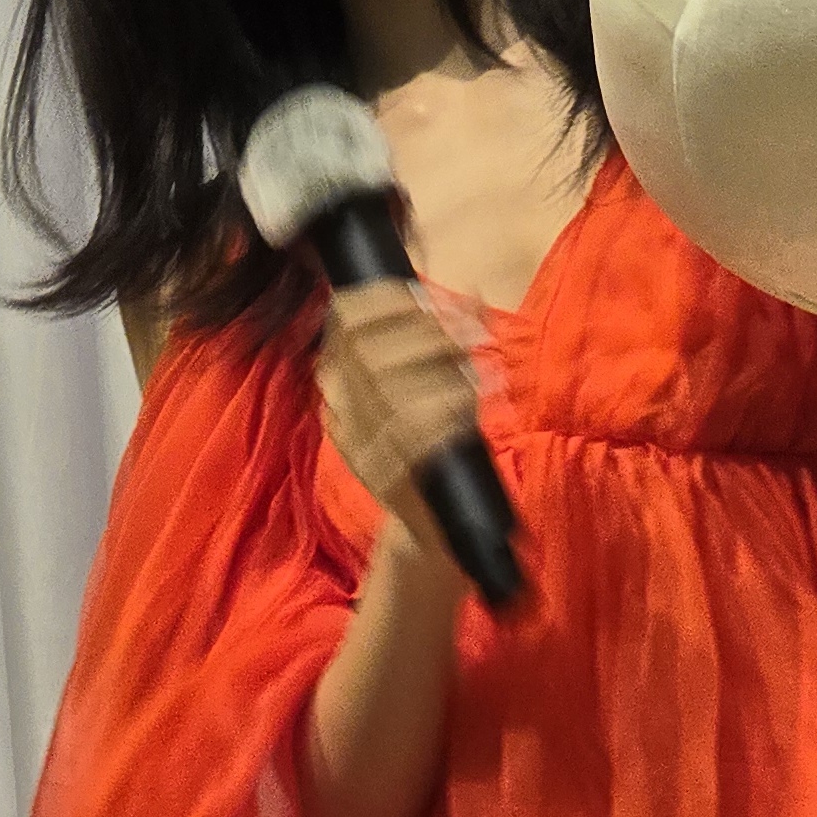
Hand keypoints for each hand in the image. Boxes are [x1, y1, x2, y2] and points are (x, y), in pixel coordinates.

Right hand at [313, 279, 476, 565]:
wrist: (433, 524)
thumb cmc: (436, 442)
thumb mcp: (436, 383)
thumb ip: (447, 339)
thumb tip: (475, 292)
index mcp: (342, 380)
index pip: (343, 323)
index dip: (381, 300)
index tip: (422, 294)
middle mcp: (340, 411)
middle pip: (367, 354)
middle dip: (422, 333)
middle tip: (469, 334)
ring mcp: (358, 447)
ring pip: (388, 391)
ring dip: (439, 372)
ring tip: (476, 369)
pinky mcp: (385, 478)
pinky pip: (410, 435)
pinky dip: (445, 411)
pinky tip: (471, 404)